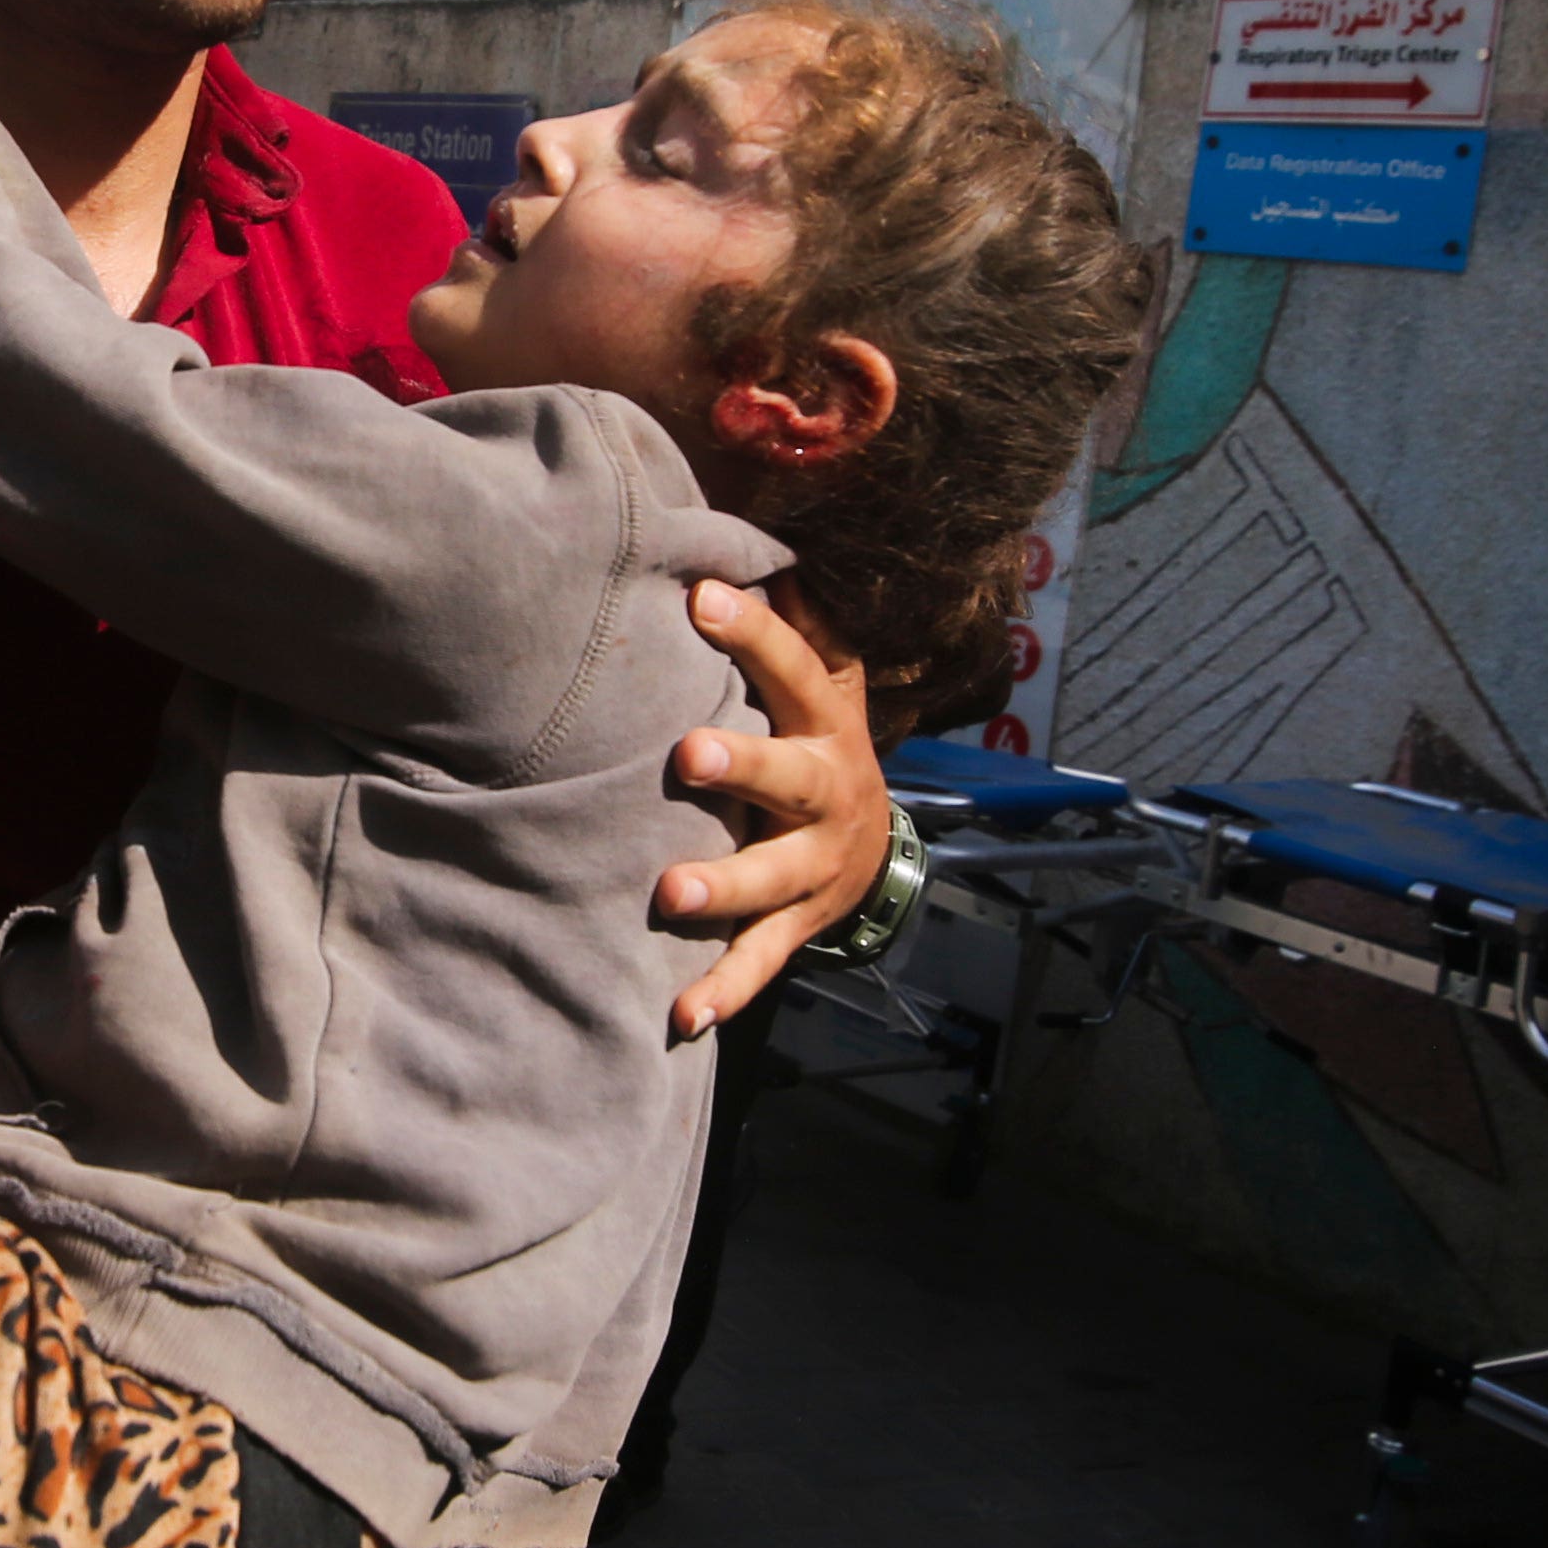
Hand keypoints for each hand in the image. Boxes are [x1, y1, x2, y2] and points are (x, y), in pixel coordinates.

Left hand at [656, 576, 887, 1039]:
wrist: (877, 846)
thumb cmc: (819, 738)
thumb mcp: (823, 678)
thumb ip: (790, 617)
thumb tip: (743, 534)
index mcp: (826, 720)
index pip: (793, 665)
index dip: (753, 632)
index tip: (700, 596)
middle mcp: (829, 791)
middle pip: (793, 777)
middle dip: (745, 766)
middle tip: (687, 755)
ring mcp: (815, 865)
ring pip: (774, 878)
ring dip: (725, 886)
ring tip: (670, 893)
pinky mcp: (800, 922)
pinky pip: (762, 959)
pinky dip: (724, 990)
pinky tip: (680, 1013)